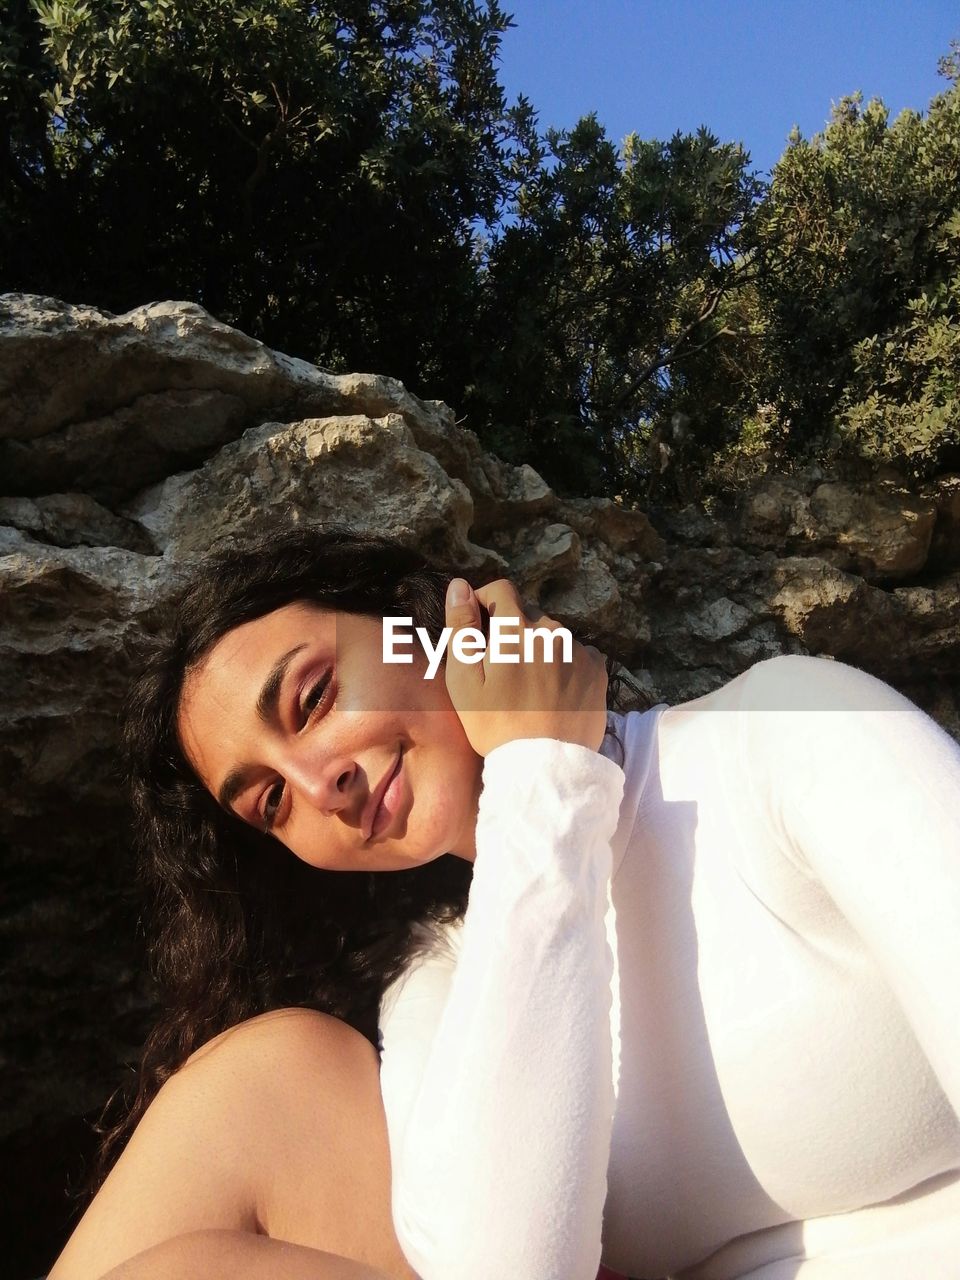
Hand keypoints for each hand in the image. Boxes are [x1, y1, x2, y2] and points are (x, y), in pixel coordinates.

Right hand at [443, 576, 608, 757]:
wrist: (545, 765)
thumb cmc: (496, 724)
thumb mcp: (465, 680)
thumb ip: (461, 628)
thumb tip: (459, 586)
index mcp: (516, 630)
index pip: (501, 590)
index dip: (486, 601)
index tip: (480, 624)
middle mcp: (552, 631)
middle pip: (528, 613)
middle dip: (513, 630)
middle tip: (503, 667)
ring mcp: (579, 650)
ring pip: (553, 635)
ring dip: (540, 647)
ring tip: (530, 684)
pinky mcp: (597, 669)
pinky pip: (577, 653)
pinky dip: (564, 663)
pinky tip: (554, 691)